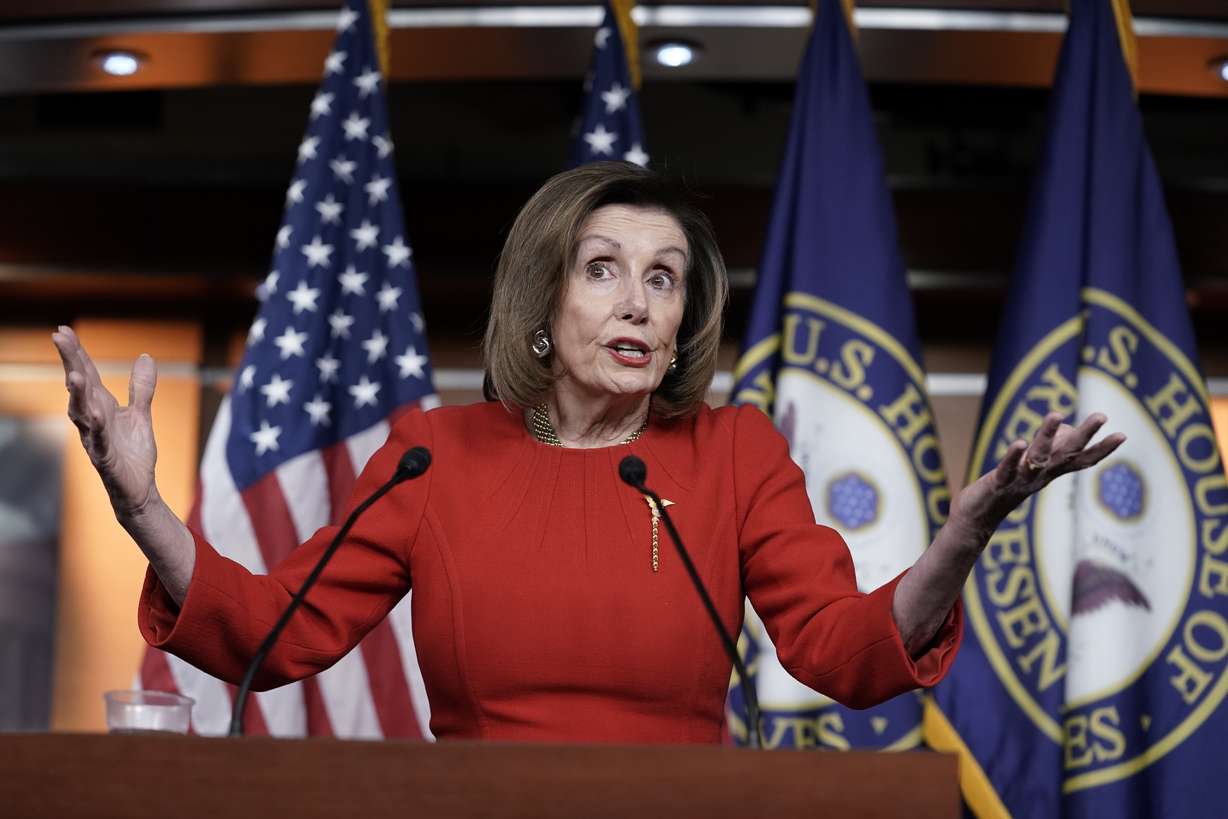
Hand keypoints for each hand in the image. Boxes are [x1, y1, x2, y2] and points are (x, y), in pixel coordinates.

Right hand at [52, 325, 159, 518]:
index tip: (63, 329)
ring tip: (75, 374)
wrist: (139, 489)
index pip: (87, 374)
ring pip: (81, 413)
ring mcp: (95, 438)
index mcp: (100, 406)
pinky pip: (98, 440)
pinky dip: (95, 427)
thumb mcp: (141, 413)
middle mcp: (92, 419)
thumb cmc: (133, 453)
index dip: (76, 352)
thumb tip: (145, 356)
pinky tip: (95, 414)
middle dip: (70, 362)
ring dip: (78, 394)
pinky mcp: (104, 457)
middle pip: (79, 386)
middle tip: (59, 337)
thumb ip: (141, 387)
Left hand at [952, 412, 1126, 540]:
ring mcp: (1020, 480)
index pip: (1081, 460)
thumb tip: (1063, 427)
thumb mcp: (1030, 466)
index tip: (1123, 435)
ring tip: (1056, 414)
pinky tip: (1019, 442)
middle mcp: (1040, 476)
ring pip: (1038, 457)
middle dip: (1085, 434)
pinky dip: (1014, 457)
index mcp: (1049, 472)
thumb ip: (1048, 448)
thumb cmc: (1005, 487)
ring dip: (1046, 435)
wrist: (976, 521)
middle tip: (1102, 415)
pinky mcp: (998, 483)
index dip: (1101, 449)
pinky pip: (1008, 469)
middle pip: (1067, 454)